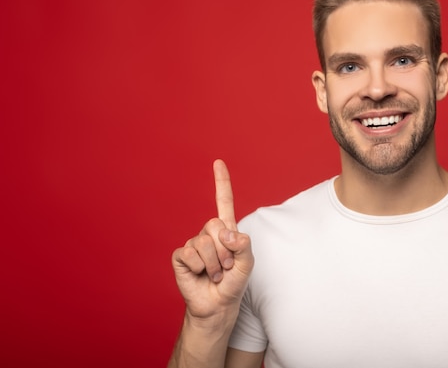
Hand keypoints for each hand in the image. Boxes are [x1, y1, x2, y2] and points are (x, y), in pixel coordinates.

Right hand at [171, 159, 253, 318]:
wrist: (218, 305)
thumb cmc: (234, 283)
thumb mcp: (247, 263)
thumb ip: (243, 244)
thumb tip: (226, 233)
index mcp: (226, 230)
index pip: (224, 202)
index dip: (221, 182)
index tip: (218, 162)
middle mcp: (208, 233)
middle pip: (216, 225)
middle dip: (225, 249)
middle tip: (227, 266)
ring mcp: (193, 243)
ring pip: (205, 243)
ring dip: (215, 264)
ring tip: (215, 274)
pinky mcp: (181, 256)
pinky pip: (190, 254)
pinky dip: (200, 268)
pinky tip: (200, 274)